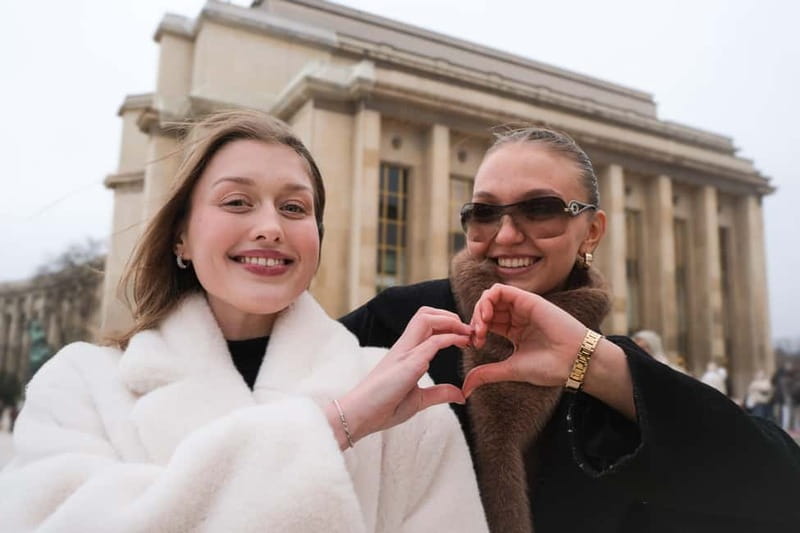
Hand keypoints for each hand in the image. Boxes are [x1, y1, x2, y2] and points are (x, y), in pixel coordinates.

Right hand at [335, 307, 471, 445]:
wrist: (359, 416)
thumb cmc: (383, 408)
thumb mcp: (418, 400)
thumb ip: (438, 394)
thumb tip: (460, 394)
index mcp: (405, 353)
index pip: (426, 324)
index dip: (447, 324)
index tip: (465, 338)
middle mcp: (404, 347)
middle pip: (425, 313)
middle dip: (450, 315)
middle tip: (468, 330)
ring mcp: (405, 353)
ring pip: (426, 318)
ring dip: (450, 320)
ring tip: (466, 333)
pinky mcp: (408, 364)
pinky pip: (432, 342)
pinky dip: (450, 337)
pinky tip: (462, 343)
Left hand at [462, 283, 587, 397]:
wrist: (574, 361)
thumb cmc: (549, 367)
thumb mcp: (510, 369)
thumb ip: (487, 373)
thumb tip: (465, 388)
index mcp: (513, 331)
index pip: (486, 323)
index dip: (475, 331)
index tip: (474, 345)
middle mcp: (517, 317)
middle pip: (486, 308)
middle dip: (475, 320)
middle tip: (477, 336)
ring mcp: (522, 307)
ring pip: (490, 297)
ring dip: (479, 309)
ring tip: (482, 326)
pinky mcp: (527, 299)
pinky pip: (500, 289)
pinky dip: (487, 299)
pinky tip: (488, 316)